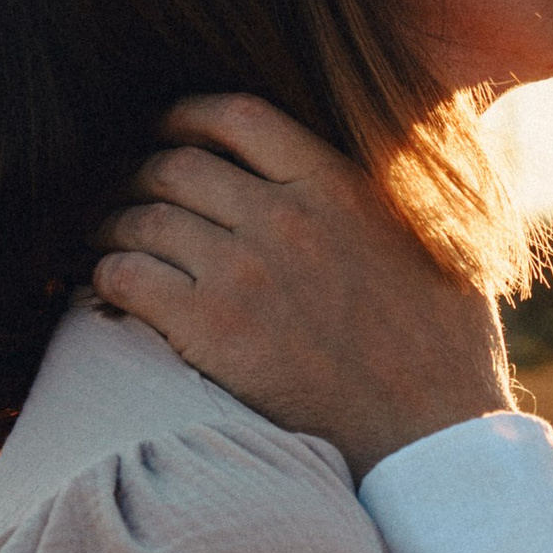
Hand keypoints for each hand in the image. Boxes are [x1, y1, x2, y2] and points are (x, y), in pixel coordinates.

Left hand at [95, 96, 510, 477]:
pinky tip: (110, 287)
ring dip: (113, 226)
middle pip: (177, 164)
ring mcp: (245, 272)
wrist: (431, 437)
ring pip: (143, 219)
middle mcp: (287, 217)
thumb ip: (387, 199)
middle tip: (126, 194)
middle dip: (140, 173)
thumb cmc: (445, 351)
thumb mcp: (438, 246)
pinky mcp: (213, 330)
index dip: (188, 116)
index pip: (239, 117)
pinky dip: (108, 275)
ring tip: (106, 240)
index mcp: (340, 187)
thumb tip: (375, 173)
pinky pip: (128, 277)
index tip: (170, 130)